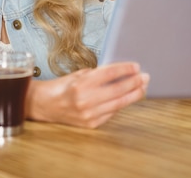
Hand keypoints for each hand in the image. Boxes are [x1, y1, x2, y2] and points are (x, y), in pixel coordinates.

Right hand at [25, 62, 149, 128]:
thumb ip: (99, 75)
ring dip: (133, 95)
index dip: (125, 70)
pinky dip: (121, 105)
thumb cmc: (62, 87)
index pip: (110, 74)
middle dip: (135, 83)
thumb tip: (121, 73)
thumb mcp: (79, 74)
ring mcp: (89, 114)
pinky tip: (128, 98)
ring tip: (142, 87)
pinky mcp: (91, 124)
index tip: (136, 66)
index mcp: (81, 84)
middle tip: (145, 77)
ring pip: (118, 104)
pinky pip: (111, 113)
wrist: (45, 105)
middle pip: (118, 90)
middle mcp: (86, 100)